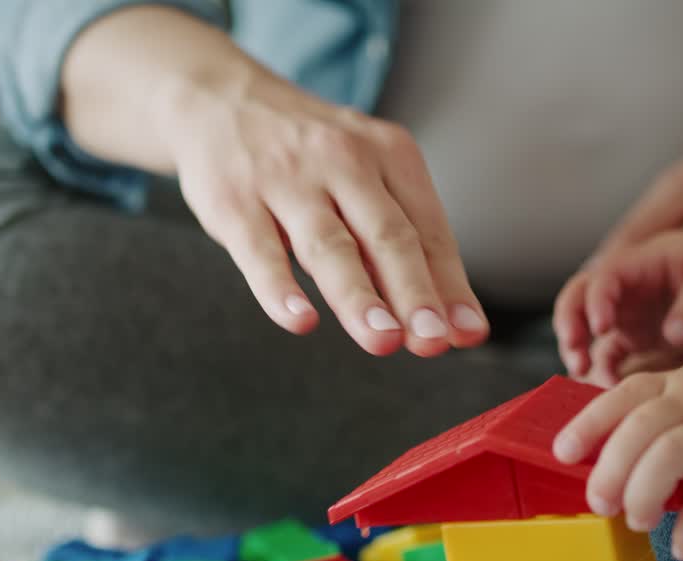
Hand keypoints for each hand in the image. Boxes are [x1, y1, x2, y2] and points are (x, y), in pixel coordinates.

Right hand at [157, 61, 487, 356]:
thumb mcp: (367, 175)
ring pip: (329, 246)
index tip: (466, 334)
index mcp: (389, 154)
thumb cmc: (309, 155)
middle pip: (387, 236)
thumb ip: (406, 244)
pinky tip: (299, 320)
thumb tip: (457, 322)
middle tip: (432, 341)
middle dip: (414, 293)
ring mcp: (285, 180)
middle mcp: (342, 161)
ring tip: (383, 339)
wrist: (216, 99)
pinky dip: (279, 289)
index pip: (428, 230)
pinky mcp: (233, 201)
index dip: (449, 287)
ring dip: (359, 297)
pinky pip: (259, 251)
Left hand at [552, 339, 682, 560]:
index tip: (563, 453)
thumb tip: (620, 460)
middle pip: (638, 429)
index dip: (588, 425)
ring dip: (645, 491)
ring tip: (638, 522)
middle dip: (610, 469)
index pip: (620, 399)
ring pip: (671, 453)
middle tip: (599, 504)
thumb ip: (663, 414)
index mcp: (675, 384)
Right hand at [576, 231, 682, 386]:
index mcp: (640, 262)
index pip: (604, 276)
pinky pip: (607, 355)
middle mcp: (624, 287)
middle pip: (577, 298)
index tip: (602, 328)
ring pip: (584, 329)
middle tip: (576, 354)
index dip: (595, 300)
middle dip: (569, 324)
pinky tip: (610, 387)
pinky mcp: (633, 339)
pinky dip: (602, 370)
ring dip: (577, 350)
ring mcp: (625, 314)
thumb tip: (674, 336)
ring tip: (585, 374)